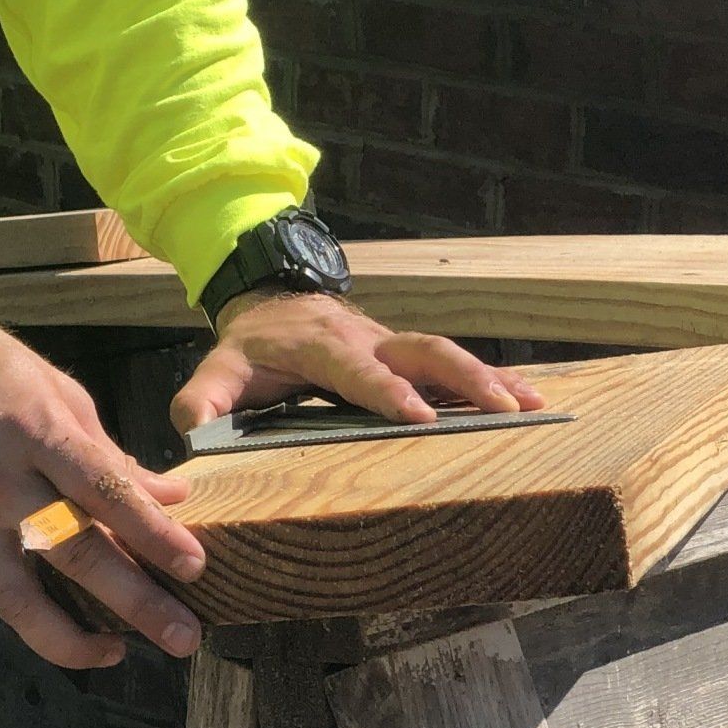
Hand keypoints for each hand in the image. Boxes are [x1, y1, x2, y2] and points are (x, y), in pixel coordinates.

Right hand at [0, 310, 205, 671]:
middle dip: (136, 598)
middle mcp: (3, 482)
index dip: (152, 531)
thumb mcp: (52, 387)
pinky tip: (82, 639)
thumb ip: (107, 450)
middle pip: (77, 549)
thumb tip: (167, 494)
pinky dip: (41, 626)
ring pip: (28, 595)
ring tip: (127, 654)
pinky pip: (0, 595)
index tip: (196, 565)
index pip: (104, 490)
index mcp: (36, 430)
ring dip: (82, 635)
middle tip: (186, 635)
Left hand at [171, 290, 544, 435]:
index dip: (387, 391)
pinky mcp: (409, 354)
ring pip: (447, 353)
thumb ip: (204, 398)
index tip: (419, 417)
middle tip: (505, 410)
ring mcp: (393, 343)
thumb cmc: (252, 345)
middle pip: (422, 351)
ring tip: (537, 406)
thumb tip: (190, 430)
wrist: (273, 297)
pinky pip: (455, 364)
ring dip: (491, 377)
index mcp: (322, 346)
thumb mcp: (220, 366)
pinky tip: (534, 398)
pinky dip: (496, 376)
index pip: (357, 370)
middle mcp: (367, 339)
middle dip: (464, 379)